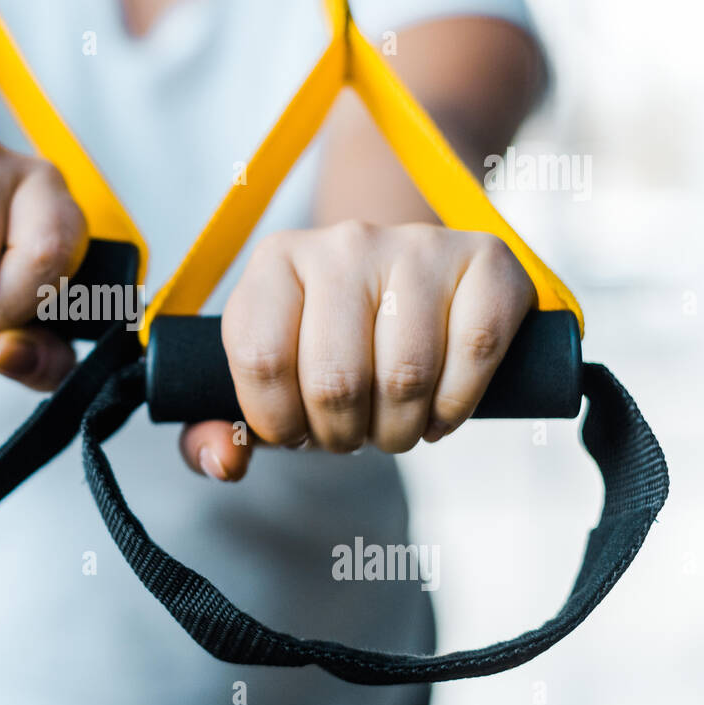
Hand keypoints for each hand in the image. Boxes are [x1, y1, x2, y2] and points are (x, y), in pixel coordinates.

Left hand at [180, 221, 535, 479]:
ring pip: (406, 376)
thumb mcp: (262, 379)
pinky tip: (438, 411)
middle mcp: (344, 241)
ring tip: (391, 425)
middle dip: (341, 435)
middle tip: (349, 435)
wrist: (406, 283)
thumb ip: (219, 430)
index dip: (280, 421)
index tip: (295, 431)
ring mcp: (417, 244)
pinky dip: (455, 407)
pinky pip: (474, 351)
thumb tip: (223, 462)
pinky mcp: (484, 258)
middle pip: (336, 378)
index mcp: (275, 261)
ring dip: (398, 431)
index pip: (263, 359)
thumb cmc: (324, 343)